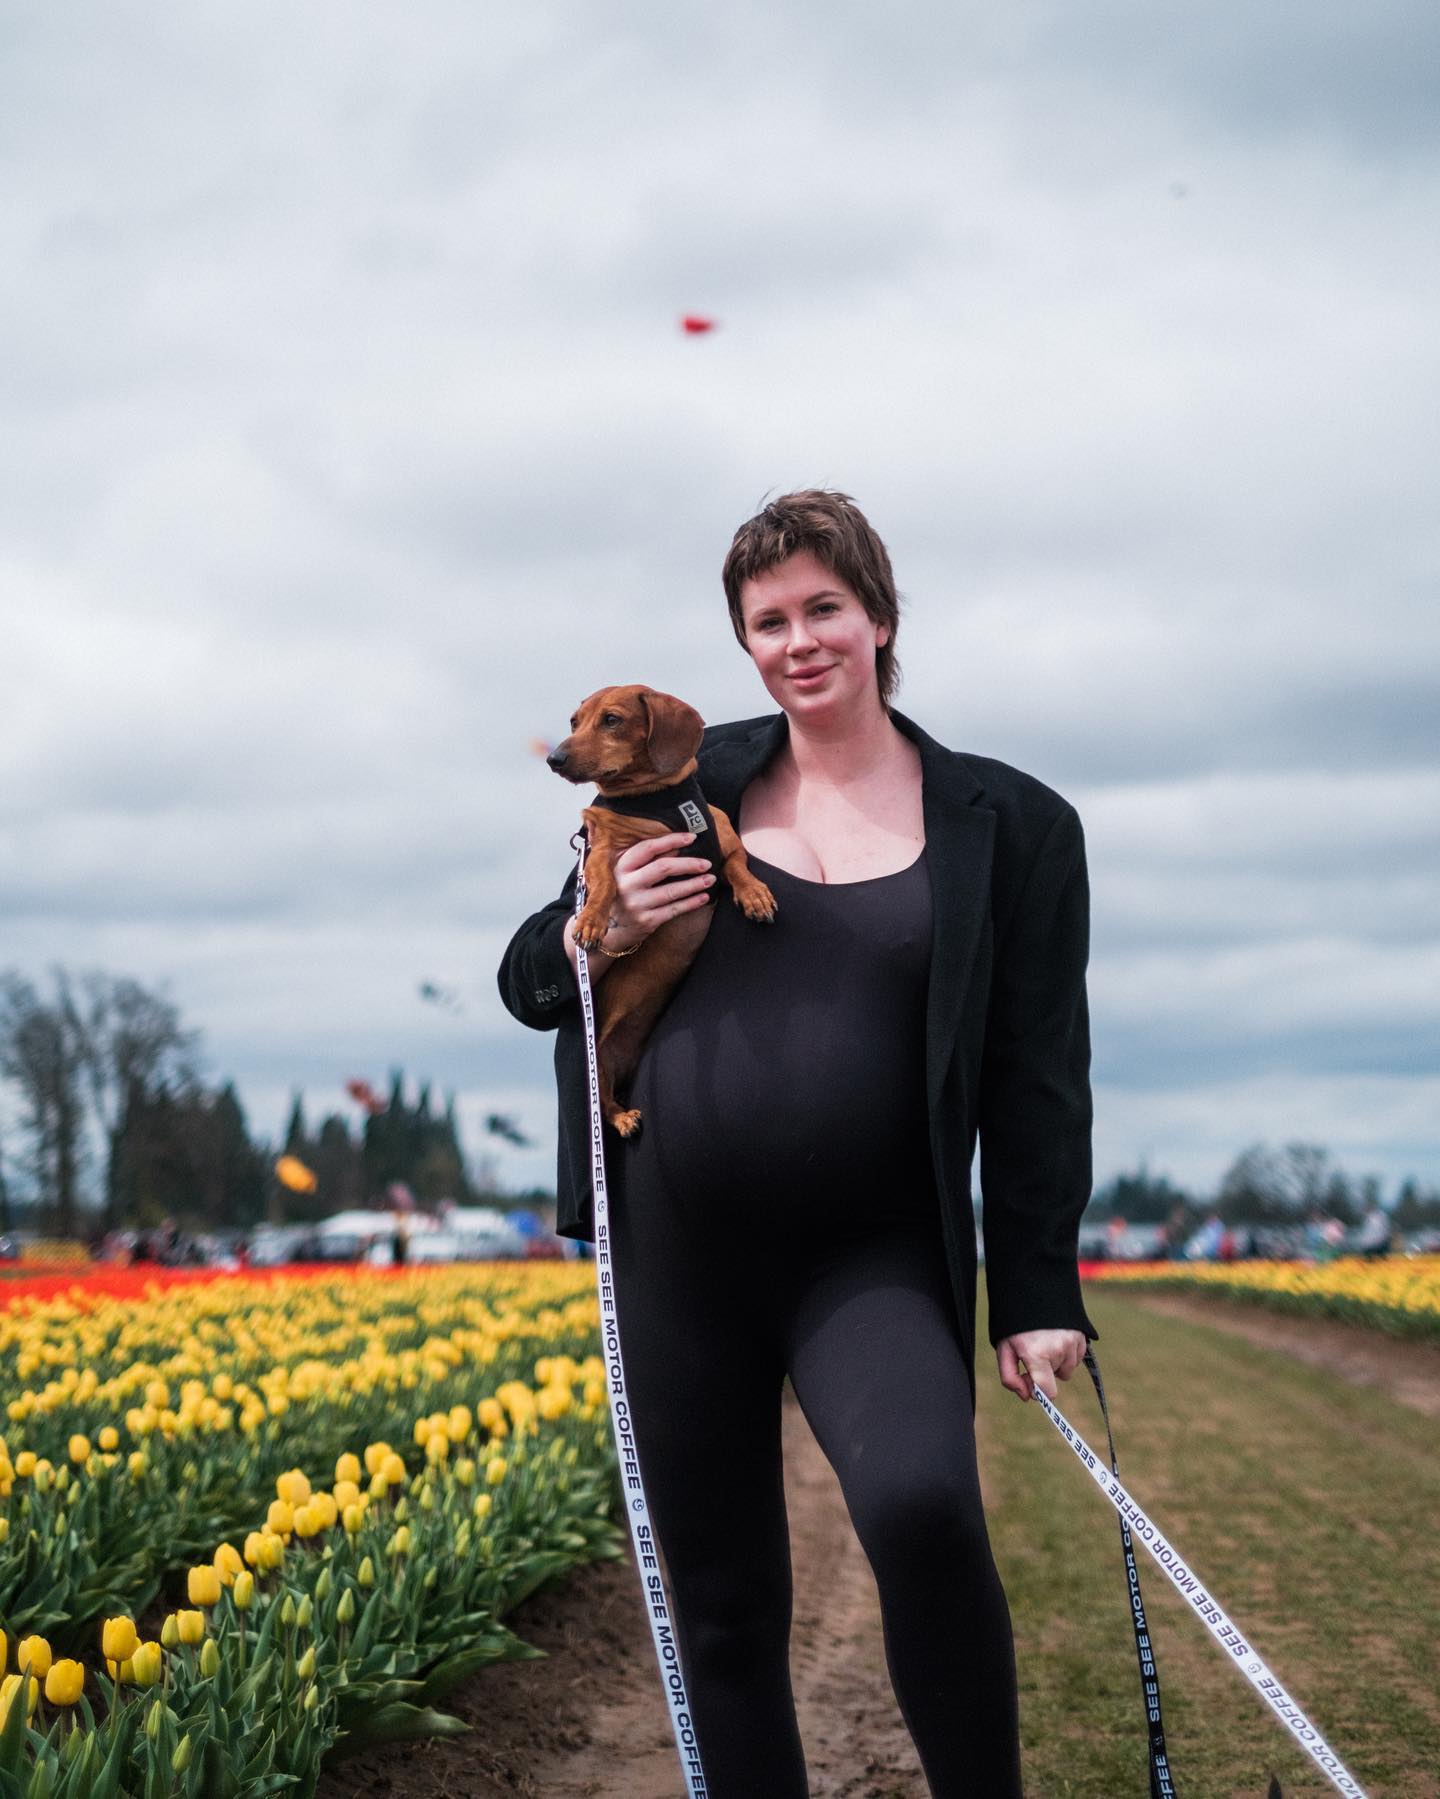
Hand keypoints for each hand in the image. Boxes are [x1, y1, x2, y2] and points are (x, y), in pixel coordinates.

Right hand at [603, 833, 716, 948]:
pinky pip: (674, 909)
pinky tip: (703, 897)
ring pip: (672, 891)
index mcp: (621, 867)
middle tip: (707, 863)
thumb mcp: (627, 874)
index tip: (691, 837)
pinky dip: (691, 903)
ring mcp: (636, 904)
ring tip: (710, 879)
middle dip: (689, 864)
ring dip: (694, 884)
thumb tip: (677, 847)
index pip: (648, 848)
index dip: (671, 841)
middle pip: (663, 868)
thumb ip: (646, 860)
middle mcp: (626, 885)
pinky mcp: (646, 921)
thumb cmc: (623, 894)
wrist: (610, 929)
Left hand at [996, 1329, 1086, 1402]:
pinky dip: (1067, 1353)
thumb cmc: (1015, 1324)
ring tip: (1044, 1342)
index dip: (1039, 1392)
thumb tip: (1027, 1396)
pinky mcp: (1082, 1336)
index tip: (1031, 1382)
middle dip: (1044, 1371)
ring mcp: (1072, 1341)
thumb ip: (1010, 1378)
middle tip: (1032, 1351)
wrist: (1033, 1291)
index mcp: (1036, 1354)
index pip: (1048, 1392)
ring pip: (1067, 1369)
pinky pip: (1076, 1358)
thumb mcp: (1004, 1349)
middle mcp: (1058, 1349)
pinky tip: (1056, 1338)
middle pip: (1055, 1379)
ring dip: (1057, 1362)